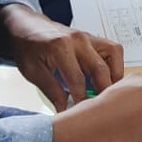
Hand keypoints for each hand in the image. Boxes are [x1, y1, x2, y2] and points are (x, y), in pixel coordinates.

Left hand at [0, 4, 122, 109]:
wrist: (27, 26)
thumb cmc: (28, 47)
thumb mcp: (33, 72)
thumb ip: (52, 91)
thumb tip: (66, 110)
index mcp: (60, 47)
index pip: (78, 81)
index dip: (81, 101)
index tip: (81, 115)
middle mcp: (78, 40)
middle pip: (100, 70)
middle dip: (102, 93)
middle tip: (99, 110)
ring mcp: (88, 37)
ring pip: (114, 56)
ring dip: (114, 77)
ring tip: (107, 94)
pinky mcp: (93, 38)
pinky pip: (113, 50)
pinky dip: (115, 65)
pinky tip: (107, 79)